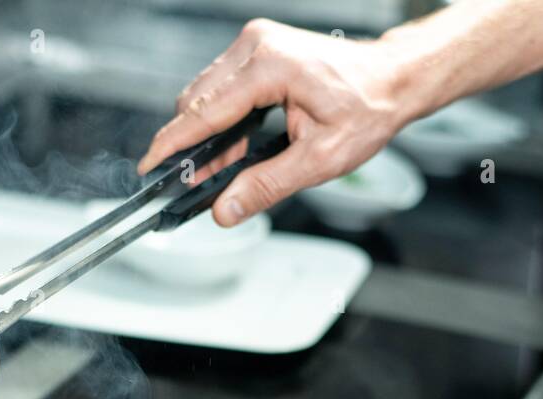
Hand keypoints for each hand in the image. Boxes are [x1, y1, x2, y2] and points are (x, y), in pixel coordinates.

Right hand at [136, 19, 425, 226]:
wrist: (393, 80)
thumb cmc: (367, 110)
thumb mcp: (320, 160)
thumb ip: (266, 186)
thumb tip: (225, 210)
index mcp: (269, 67)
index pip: (204, 111)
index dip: (172, 144)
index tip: (149, 167)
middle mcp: (256, 46)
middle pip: (197, 101)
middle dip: (192, 146)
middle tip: (198, 183)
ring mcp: (256, 43)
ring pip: (206, 94)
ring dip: (207, 133)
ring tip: (221, 169)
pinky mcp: (259, 48)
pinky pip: (222, 86)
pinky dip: (222, 118)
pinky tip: (234, 145)